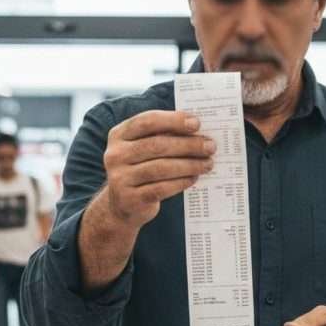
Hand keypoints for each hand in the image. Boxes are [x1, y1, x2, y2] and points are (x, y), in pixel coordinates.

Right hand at [102, 110, 214, 228]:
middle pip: (156, 145)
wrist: (121, 204)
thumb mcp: (143, 148)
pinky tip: (194, 178)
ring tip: (207, 163)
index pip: (146, 121)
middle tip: (210, 146)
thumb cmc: (141, 167)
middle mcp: (115, 155)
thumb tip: (198, 131)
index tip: (197, 123)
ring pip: (161, 168)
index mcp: (119, 135)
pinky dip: (181, 182)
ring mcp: (120, 178)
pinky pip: (161, 188)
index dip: (173, 120)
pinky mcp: (130, 199)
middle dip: (187, 145)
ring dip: (189, 165)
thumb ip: (164, 136)